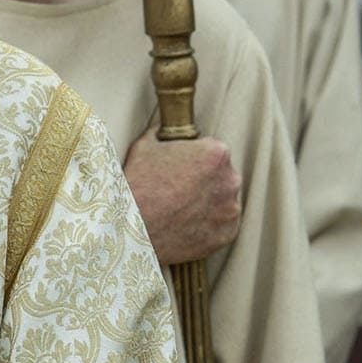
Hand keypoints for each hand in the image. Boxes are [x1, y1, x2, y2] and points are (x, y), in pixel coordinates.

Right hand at [123, 131, 241, 264]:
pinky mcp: (227, 234)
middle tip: (181, 191)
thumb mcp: (145, 146)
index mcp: (216, 153)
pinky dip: (209, 226)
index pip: (214, 152)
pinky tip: (188, 224)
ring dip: (209, 204)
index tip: (183, 169)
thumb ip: (163, 133)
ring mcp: (231, 209)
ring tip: (182, 210)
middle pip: (223, 177)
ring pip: (224, 202)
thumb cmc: (137, 184)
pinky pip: (223, 226)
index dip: (196, 160)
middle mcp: (230, 180)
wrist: (130, 227)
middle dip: (206, 182)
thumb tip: (163, 129)